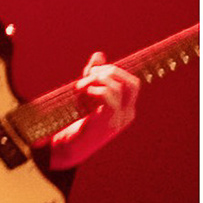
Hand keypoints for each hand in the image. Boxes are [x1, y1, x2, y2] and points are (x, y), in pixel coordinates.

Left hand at [48, 52, 140, 168]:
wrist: (70, 147)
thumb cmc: (77, 120)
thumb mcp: (86, 93)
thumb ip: (93, 75)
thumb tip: (99, 54)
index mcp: (127, 107)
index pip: (131, 81)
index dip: (111, 70)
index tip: (90, 73)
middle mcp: (128, 113)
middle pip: (132, 81)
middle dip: (108, 72)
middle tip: (87, 77)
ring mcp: (120, 118)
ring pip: (118, 86)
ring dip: (95, 80)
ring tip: (79, 88)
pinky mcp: (108, 121)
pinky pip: (109, 96)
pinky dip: (94, 89)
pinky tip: (82, 94)